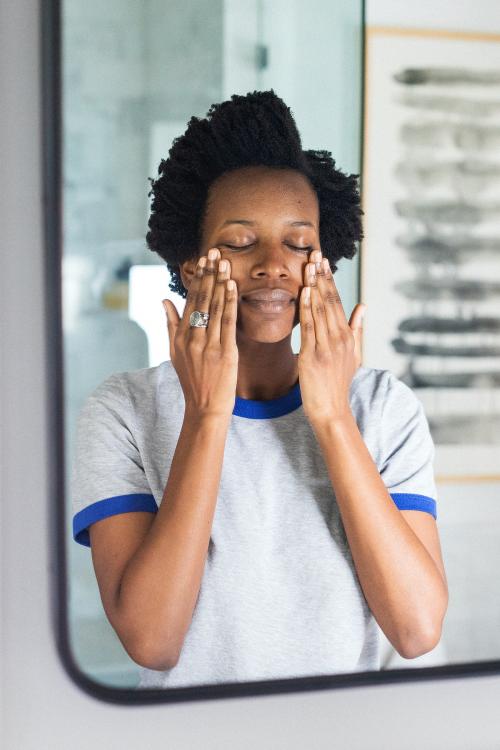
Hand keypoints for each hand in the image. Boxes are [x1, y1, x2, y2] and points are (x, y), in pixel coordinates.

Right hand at [162, 248, 238, 419]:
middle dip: (209, 273)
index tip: (203, 259)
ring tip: (225, 262)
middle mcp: (192, 338)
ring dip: (220, 282)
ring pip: (215, 307)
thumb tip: (164, 300)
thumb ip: (170, 324)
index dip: (198, 278)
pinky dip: (230, 302)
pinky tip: (232, 286)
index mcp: (180, 336)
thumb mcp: (174, 352)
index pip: (190, 301)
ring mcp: (208, 345)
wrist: (205, 407)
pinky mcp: (224, 352)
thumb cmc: (193, 380)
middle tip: (215, 251)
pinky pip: (227, 322)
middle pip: (202, 299)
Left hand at [298, 249, 365, 423]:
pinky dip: (308, 307)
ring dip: (314, 285)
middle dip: (322, 276)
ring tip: (309, 264)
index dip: (330, 280)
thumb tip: (363, 306)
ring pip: (320, 309)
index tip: (324, 261)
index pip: (338, 302)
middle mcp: (339, 338)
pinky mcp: (314, 355)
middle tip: (315, 253)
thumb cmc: (337, 384)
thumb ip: (356, 329)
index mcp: (347, 336)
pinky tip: (305, 290)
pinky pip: (310, 326)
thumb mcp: (352, 355)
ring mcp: (327, 346)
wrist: (332, 411)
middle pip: (330, 301)